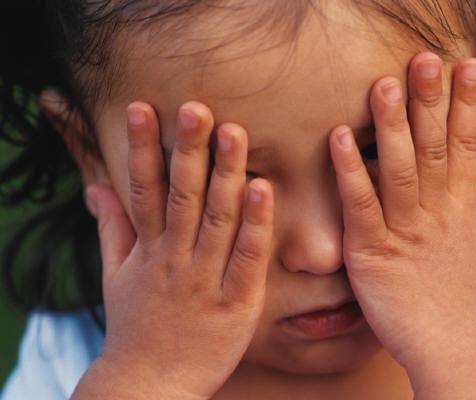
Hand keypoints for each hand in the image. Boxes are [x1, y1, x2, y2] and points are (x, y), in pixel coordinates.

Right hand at [81, 102, 273, 398]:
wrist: (149, 385)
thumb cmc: (135, 324)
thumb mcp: (115, 275)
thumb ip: (112, 227)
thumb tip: (95, 187)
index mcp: (148, 249)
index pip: (142, 189)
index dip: (141, 148)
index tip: (143, 108)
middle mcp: (174, 259)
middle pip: (183, 196)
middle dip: (188, 150)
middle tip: (197, 107)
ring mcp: (205, 281)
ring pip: (218, 220)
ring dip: (226, 175)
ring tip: (235, 133)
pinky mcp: (237, 304)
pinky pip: (247, 259)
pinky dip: (255, 224)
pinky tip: (263, 190)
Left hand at [329, 52, 475, 397]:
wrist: (456, 351)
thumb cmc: (469, 307)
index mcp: (461, 210)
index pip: (466, 146)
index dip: (468, 105)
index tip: (466, 67)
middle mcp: (436, 214)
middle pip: (435, 147)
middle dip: (431, 102)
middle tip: (424, 59)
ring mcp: (405, 231)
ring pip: (399, 168)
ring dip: (392, 125)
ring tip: (383, 85)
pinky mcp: (372, 253)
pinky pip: (360, 205)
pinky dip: (350, 170)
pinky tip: (338, 137)